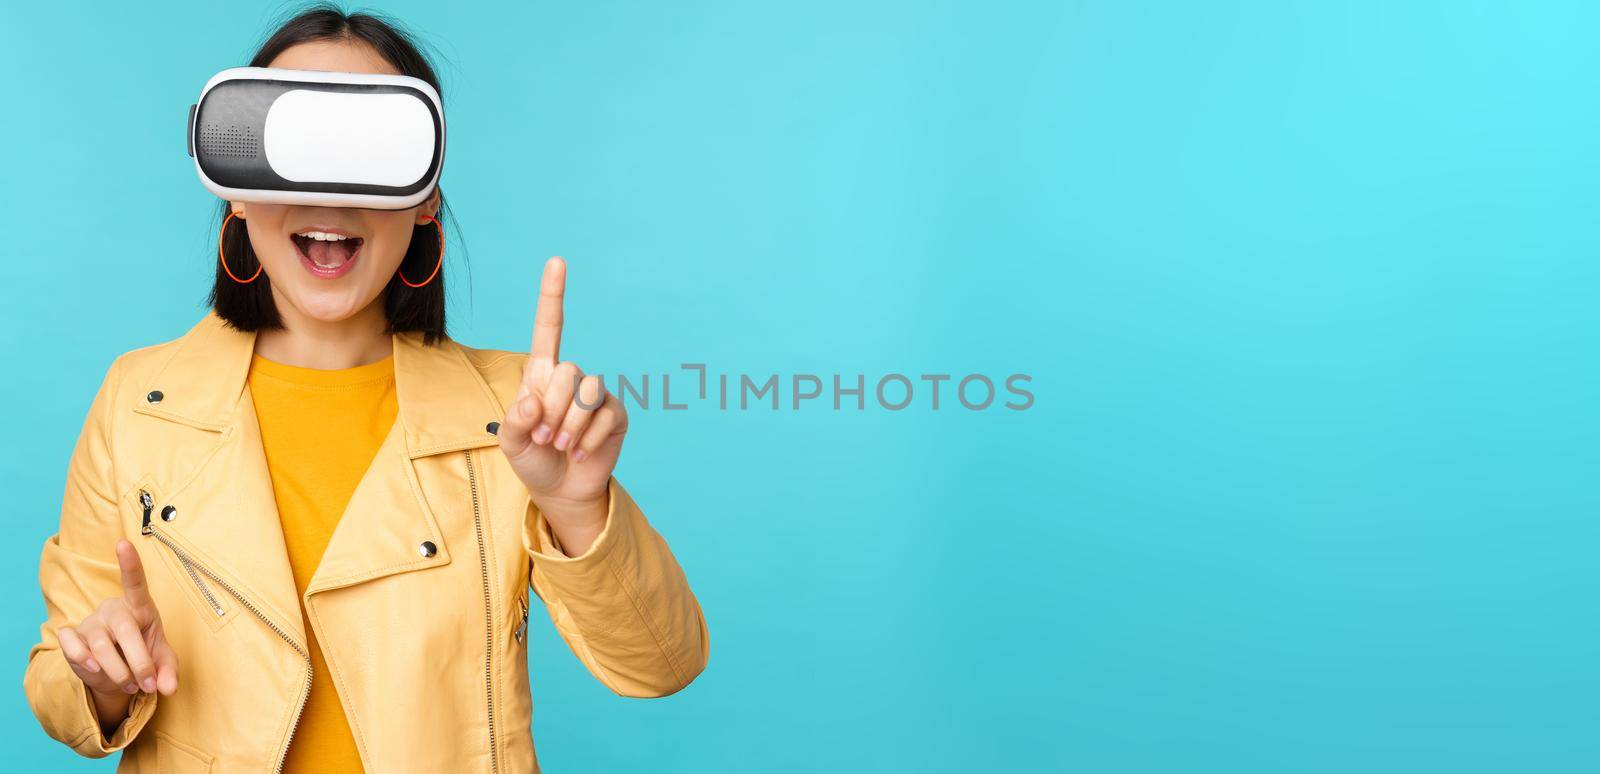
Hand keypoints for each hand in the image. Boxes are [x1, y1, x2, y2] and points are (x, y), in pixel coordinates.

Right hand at [56, 540, 178, 730]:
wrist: (115, 666)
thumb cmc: (143, 651)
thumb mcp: (162, 660)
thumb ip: (168, 671)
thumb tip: (169, 687)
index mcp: (139, 606)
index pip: (135, 582)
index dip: (130, 563)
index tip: (124, 543)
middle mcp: (113, 609)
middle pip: (124, 631)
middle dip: (139, 662)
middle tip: (147, 684)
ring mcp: (91, 621)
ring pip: (101, 648)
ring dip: (118, 673)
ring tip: (130, 685)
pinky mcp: (72, 636)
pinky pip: (74, 649)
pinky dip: (86, 663)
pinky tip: (95, 669)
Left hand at [497, 257, 628, 550]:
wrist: (560, 489)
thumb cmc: (532, 459)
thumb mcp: (510, 442)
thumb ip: (514, 420)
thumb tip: (535, 400)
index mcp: (541, 374)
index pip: (548, 327)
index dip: (552, 295)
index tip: (557, 261)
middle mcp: (570, 378)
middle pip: (568, 371)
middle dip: (554, 409)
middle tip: (544, 438)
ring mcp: (595, 395)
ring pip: (588, 391)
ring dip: (571, 424)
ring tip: (560, 447)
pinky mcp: (615, 414)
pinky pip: (606, 414)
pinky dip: (589, 438)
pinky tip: (580, 453)